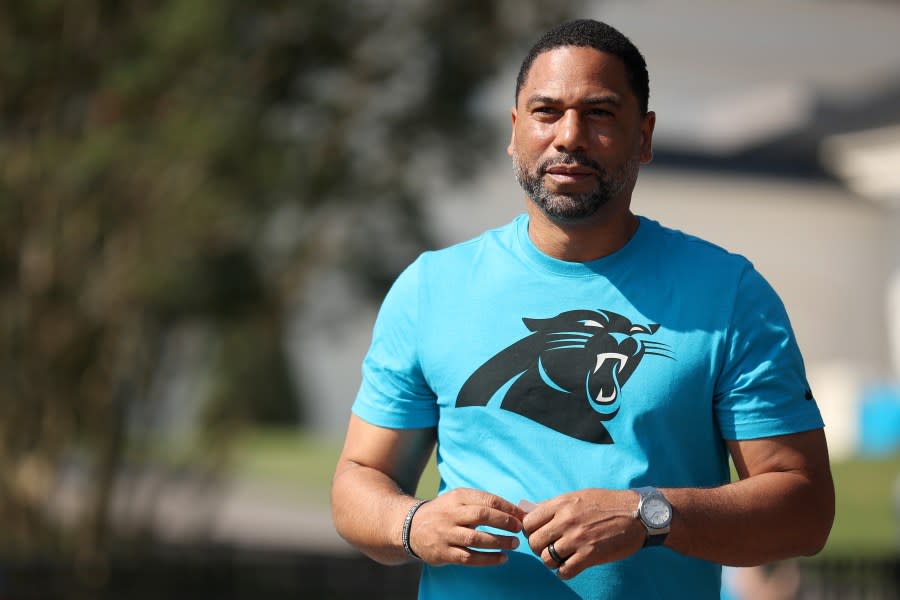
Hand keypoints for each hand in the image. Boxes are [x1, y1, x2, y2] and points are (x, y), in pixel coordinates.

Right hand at [408, 488, 525, 565]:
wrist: (410, 527)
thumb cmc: (443, 513)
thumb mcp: (458, 500)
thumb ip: (481, 503)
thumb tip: (514, 512)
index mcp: (458, 497)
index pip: (487, 500)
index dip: (508, 508)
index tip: (522, 515)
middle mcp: (451, 514)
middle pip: (482, 516)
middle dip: (504, 522)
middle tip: (519, 528)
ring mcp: (446, 534)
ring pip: (476, 538)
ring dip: (498, 542)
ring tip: (514, 544)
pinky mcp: (444, 553)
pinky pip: (469, 557)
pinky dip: (488, 559)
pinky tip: (502, 558)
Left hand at [523, 489, 644, 578]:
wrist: (638, 514)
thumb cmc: (607, 504)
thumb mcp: (578, 496)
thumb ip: (554, 506)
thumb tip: (531, 514)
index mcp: (561, 504)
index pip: (528, 522)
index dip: (530, 531)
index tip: (539, 534)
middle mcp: (566, 520)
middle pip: (534, 542)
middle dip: (539, 548)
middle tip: (549, 548)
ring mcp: (577, 539)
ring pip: (546, 559)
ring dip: (552, 561)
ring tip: (562, 557)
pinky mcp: (590, 555)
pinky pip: (564, 571)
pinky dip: (564, 572)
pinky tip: (571, 566)